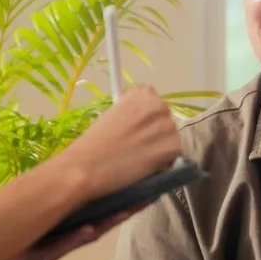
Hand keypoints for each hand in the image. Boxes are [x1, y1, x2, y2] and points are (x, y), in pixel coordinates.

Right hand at [59, 86, 179, 199]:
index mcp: (142, 93)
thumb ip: (131, 110)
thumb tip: (142, 119)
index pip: (152, 100)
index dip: (144, 117)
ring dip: (160, 146)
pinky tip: (144, 165)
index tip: (133, 128)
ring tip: (138, 156)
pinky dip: (163, 162)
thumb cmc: (93, 143)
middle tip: (136, 145)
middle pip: (164, 118)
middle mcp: (158, 104)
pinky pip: (173, 154)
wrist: (87, 166)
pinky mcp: (173, 147)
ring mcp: (168, 126)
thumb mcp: (112, 114)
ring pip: (170, 136)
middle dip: (155, 131)